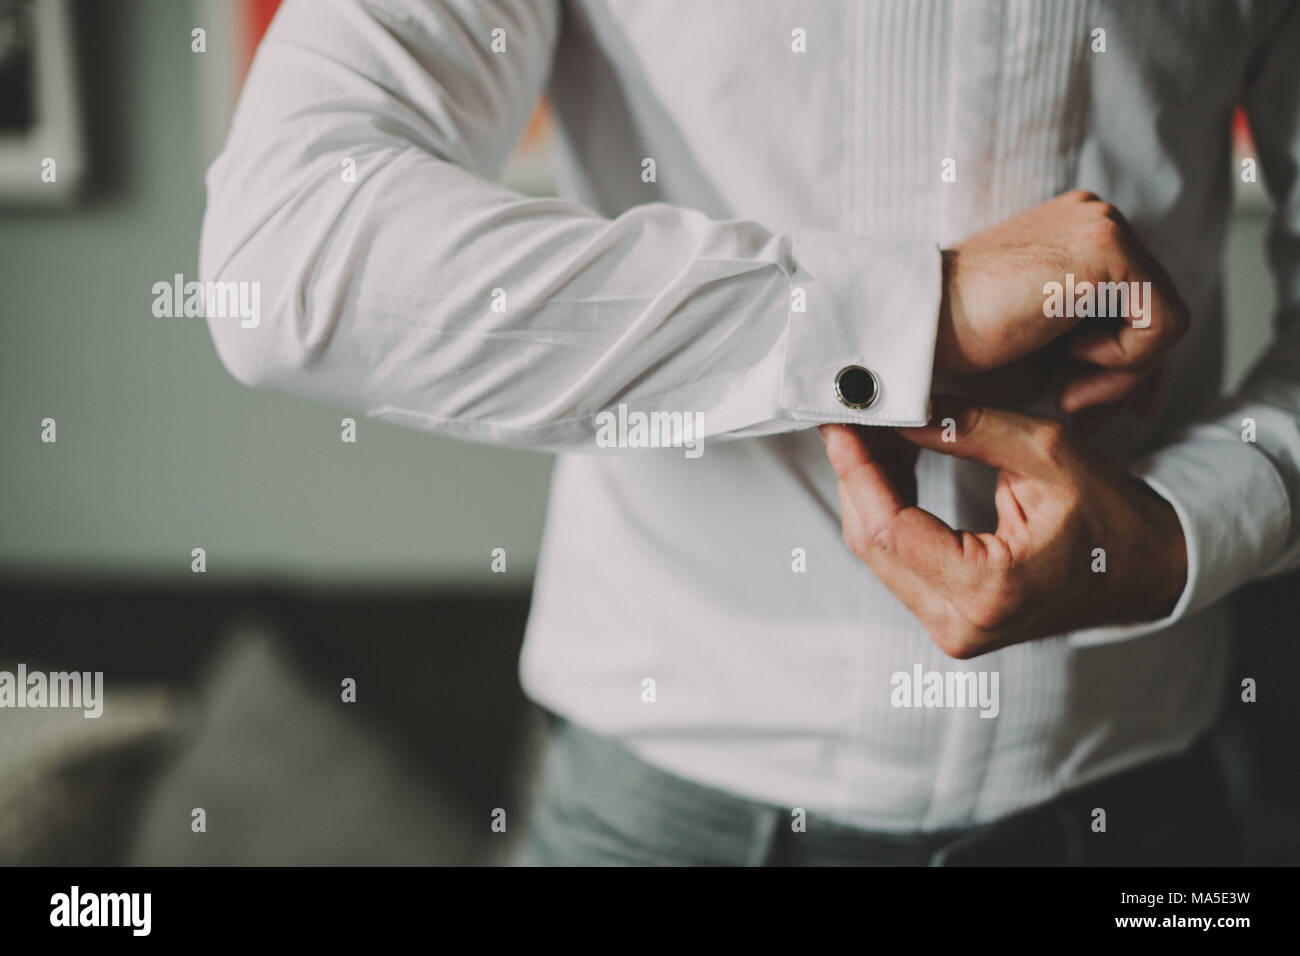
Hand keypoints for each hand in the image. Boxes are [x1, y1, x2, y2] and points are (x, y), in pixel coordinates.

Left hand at [821, 398, 1187, 658]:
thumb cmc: (1109, 513)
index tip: (840, 423)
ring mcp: (952, 631)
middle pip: (873, 543)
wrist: (1144, 570)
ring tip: (873, 434)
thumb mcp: (1046, 452)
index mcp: (989, 589)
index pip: (890, 527)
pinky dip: (887, 512)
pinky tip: (890, 466)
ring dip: (867, 491)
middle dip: (855, 475)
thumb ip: (966, 428)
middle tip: (851, 418)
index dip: (856, 470)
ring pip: (878, 554)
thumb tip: (897, 407)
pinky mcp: (948, 622)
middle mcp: (962, 624)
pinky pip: (897, 563)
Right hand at [935, 190, 1189, 414]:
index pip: (1138, 302)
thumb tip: (1150, 396)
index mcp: (1074, 231)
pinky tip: (1066, 356)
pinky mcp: (1108, 244)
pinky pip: (1161, 321)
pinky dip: (1123, 360)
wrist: (915, 327)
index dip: (1127, 365)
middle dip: (1126, 375)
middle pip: (1156, 310)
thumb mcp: (1043, 355)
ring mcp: (1103, 223)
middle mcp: (1094, 215)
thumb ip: (1095, 356)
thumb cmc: (964, 348)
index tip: (1092, 407)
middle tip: (1077, 411)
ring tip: (1065, 393)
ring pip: (1164, 318)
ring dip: (1121, 374)